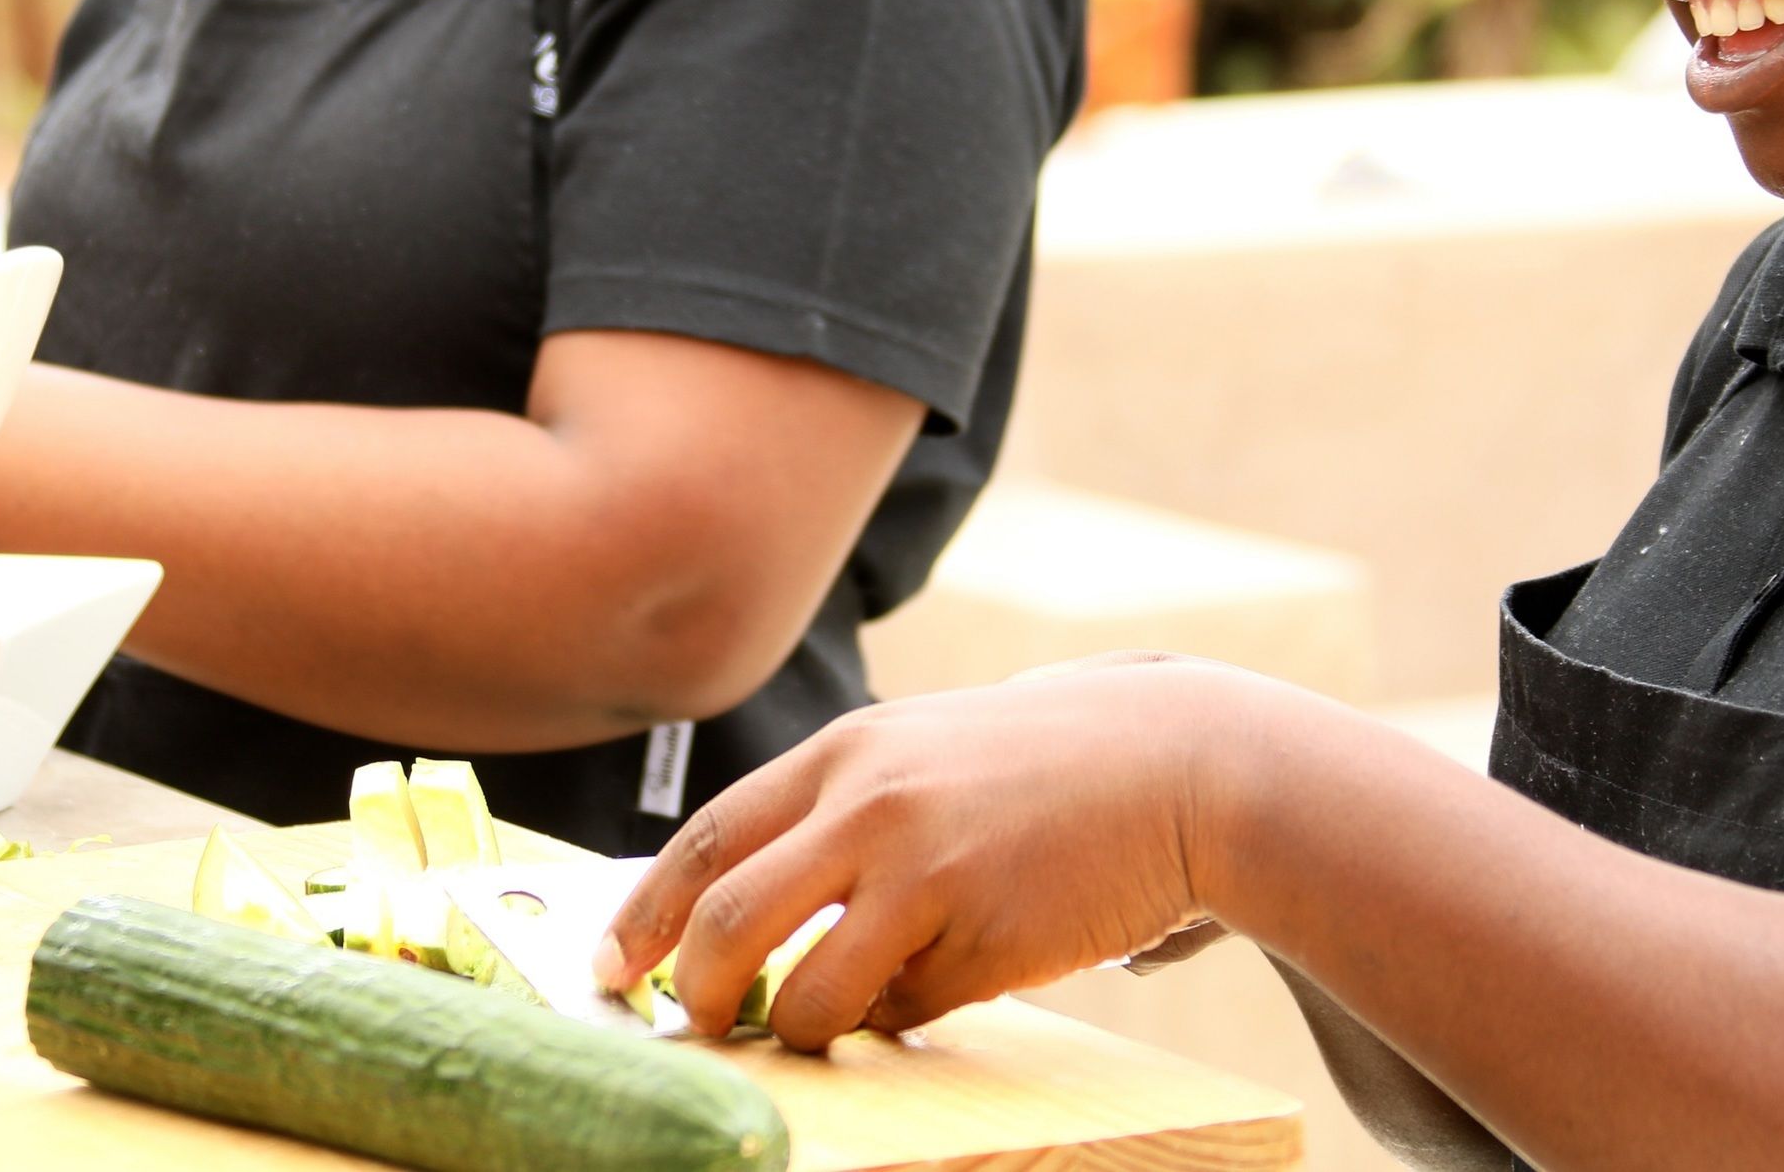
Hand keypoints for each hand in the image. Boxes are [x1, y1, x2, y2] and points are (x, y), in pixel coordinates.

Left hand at [596, 656, 1252, 1050]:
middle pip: (723, 924)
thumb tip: (734, 906)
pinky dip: (898, 1020)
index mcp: (841, 756)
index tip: (607, 969)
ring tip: (827, 1020)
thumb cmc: (1036, 768)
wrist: (1176, 765)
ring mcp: (926, 875)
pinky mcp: (986, 941)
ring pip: (807, 997)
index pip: (704, 843)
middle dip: (691, 994)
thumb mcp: (917, 753)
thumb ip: (832, 811)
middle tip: (692, 1025)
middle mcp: (868, 807)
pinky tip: (934, 985)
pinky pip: (902, 1016)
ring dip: (799, 1029)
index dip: (641, 914)